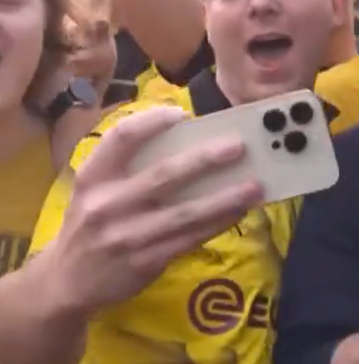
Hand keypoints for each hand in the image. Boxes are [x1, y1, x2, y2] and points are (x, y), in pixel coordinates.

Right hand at [42, 107, 262, 315]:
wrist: (67, 282)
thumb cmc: (92, 222)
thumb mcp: (96, 189)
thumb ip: (130, 166)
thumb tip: (193, 139)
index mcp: (94, 176)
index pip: (121, 138)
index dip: (152, 122)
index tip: (183, 113)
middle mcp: (106, 204)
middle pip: (163, 175)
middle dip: (205, 159)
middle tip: (239, 146)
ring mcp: (126, 236)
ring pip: (185, 212)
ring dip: (225, 198)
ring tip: (255, 185)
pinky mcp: (144, 261)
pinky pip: (190, 238)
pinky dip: (218, 223)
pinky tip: (239, 210)